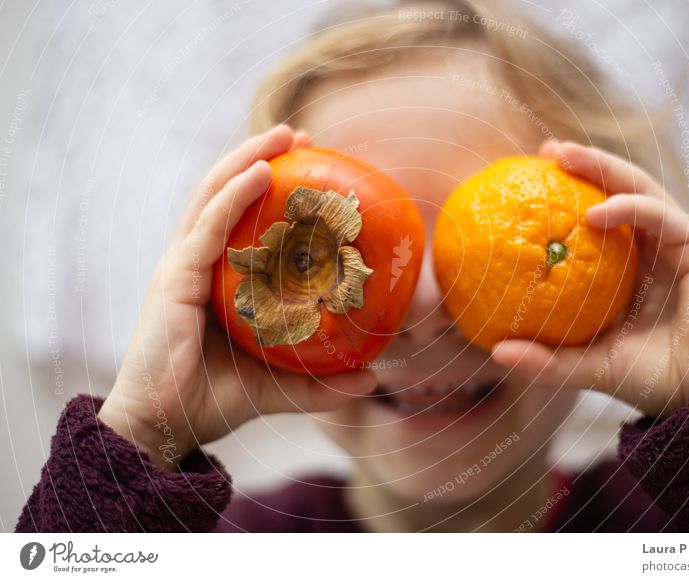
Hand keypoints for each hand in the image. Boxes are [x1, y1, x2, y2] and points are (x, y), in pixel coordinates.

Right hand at [98, 125, 376, 468]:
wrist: (163, 427)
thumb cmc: (212, 401)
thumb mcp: (279, 386)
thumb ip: (322, 383)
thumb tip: (372, 379)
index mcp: (215, 279)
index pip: (240, 217)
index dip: (269, 185)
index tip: (311, 164)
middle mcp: (196, 262)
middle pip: (226, 193)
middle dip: (261, 158)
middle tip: (302, 136)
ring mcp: (183, 265)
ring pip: (214, 195)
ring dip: (249, 159)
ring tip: (284, 135)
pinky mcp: (175, 277)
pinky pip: (208, 225)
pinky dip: (233, 194)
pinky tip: (261, 171)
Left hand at [491, 140, 688, 417]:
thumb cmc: (646, 380)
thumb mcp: (584, 364)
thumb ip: (545, 358)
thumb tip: (495, 351)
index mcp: (629, 266)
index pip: (598, 215)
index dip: (568, 192)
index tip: (528, 179)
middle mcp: (654, 248)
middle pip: (619, 191)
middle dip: (585, 164)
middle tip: (546, 150)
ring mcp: (680, 244)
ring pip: (641, 190)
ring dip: (603, 168)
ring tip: (563, 156)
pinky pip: (662, 216)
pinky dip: (629, 207)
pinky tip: (594, 211)